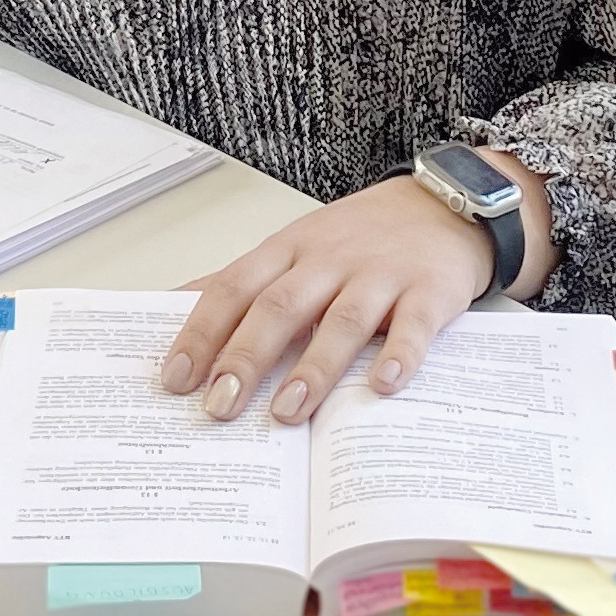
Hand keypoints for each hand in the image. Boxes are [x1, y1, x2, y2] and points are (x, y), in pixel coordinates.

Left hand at [160, 156, 553, 425]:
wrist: (441, 203)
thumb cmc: (359, 236)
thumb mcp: (294, 246)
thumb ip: (243, 280)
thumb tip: (174, 305)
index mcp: (289, 250)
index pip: (234, 288)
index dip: (202, 333)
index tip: (175, 379)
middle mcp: (329, 260)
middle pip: (279, 306)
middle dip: (245, 357)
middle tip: (219, 406)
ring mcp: (380, 274)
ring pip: (341, 320)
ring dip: (312, 367)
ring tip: (287, 411)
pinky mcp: (429, 290)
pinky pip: (414, 325)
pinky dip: (399, 355)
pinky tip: (382, 385)